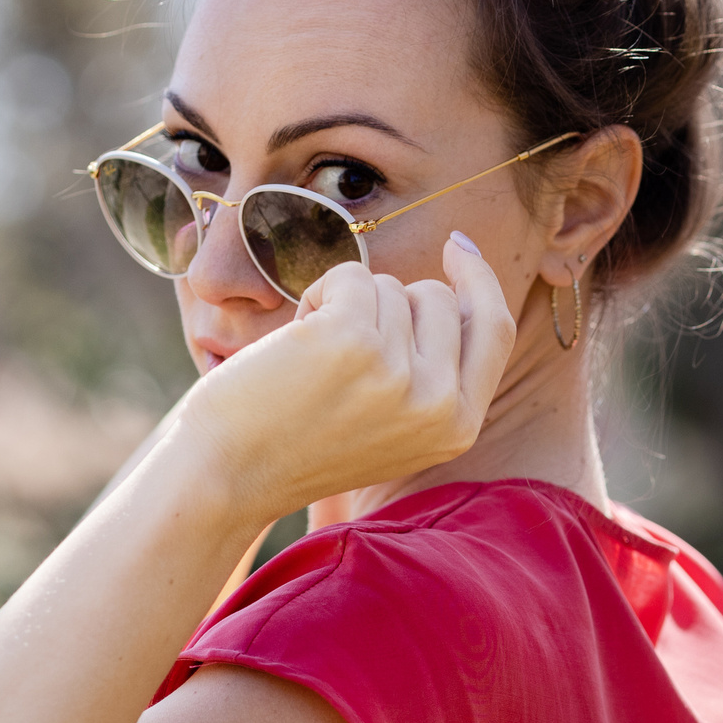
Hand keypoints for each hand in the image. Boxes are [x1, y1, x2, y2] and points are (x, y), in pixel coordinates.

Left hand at [171, 232, 515, 518]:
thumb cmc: (299, 444)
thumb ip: (434, 373)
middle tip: (340, 352)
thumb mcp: (395, 425)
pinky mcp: (352, 340)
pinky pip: (349, 276)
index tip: (458, 246)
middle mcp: (439, 404)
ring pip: (389, 286)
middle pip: (438, 298)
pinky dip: (318, 294)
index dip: (480, 280)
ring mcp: (399, 372)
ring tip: (311, 359)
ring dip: (344, 304)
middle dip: (388, 303)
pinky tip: (294, 342)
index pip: (494, 330)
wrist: (228, 476)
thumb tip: (455, 287)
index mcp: (458, 426)